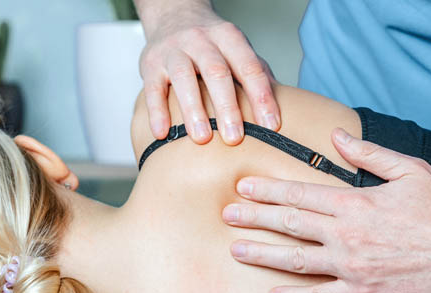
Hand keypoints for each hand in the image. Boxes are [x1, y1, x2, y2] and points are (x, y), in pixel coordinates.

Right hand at [138, 2, 279, 144]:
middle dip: (227, 107)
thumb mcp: (236, 50)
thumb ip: (256, 74)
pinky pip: (152, 88)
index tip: (271, 125)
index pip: (249, 66)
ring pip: (183, 78)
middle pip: (216, 72)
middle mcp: (201, 40)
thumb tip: (281, 107)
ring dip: (193, 110)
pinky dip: (157, 111)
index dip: (262, 96)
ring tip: (202, 139)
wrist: (172, 16)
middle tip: (235, 138)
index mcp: (229, 37)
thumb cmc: (211, 44)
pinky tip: (163, 133)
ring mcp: (173, 50)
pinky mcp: (150, 63)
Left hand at [222, 128, 430, 292]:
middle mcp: (347, 236)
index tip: (243, 187)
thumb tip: (339, 136)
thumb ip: (370, 153)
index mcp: (356, 203)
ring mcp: (352, 268)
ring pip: (296, 260)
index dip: (267, 190)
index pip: (299, 193)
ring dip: (263, 254)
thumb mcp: (411, 170)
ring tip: (237, 249)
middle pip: (289, 224)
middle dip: (254, 219)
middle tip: (228, 216)